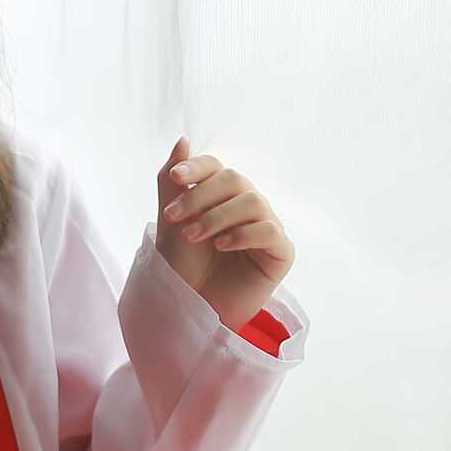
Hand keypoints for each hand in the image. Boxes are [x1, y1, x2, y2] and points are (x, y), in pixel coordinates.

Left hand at [154, 136, 295, 334]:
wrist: (191, 311)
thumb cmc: (181, 270)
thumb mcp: (170, 223)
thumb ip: (171, 183)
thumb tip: (183, 139)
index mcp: (223, 197)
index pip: (217, 168)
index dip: (198, 167)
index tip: (176, 177)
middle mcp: (248, 207)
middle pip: (235, 180)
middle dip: (201, 196)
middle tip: (174, 218)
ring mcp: (266, 228)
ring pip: (252, 201)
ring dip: (217, 216)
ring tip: (193, 236)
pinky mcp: (280, 254)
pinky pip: (270, 230)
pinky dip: (243, 233)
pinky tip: (221, 246)